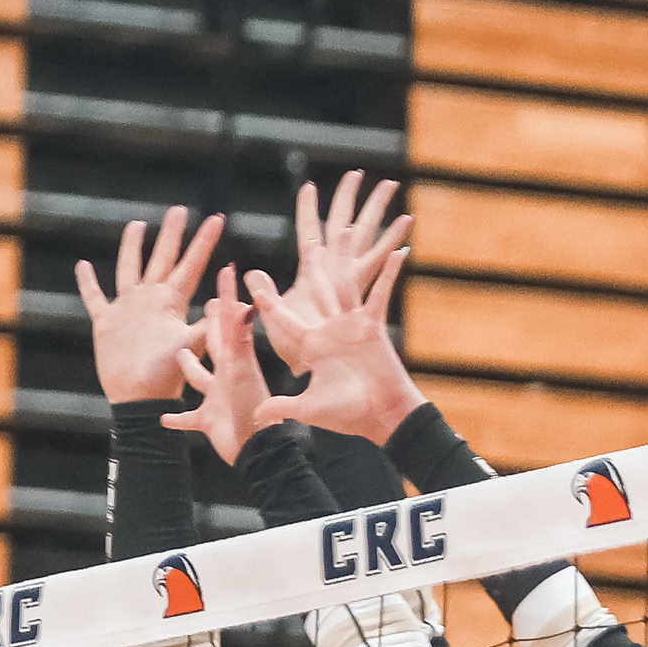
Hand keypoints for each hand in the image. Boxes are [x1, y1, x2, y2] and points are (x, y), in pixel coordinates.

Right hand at [72, 206, 224, 403]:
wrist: (138, 400)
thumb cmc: (167, 377)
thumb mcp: (194, 346)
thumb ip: (215, 324)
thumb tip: (245, 306)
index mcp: (172, 301)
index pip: (191, 264)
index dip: (203, 242)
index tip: (217, 218)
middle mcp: (151, 299)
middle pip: (162, 257)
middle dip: (171, 234)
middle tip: (179, 210)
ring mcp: (128, 309)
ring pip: (130, 269)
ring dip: (133, 248)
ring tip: (137, 225)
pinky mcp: (106, 323)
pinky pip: (95, 298)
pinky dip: (88, 283)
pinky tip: (82, 266)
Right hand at [161, 284, 288, 465]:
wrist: (256, 451)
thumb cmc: (251, 414)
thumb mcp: (242, 374)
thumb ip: (240, 344)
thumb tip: (244, 309)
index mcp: (233, 363)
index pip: (227, 322)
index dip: (227, 297)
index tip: (227, 271)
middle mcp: (225, 376)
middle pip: (215, 345)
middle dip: (209, 326)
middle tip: (208, 304)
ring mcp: (216, 399)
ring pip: (199, 379)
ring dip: (189, 368)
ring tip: (179, 356)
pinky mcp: (207, 421)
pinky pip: (188, 418)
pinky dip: (176, 418)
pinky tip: (163, 418)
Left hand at [243, 172, 419, 441]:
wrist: (380, 417)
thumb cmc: (347, 414)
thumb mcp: (308, 407)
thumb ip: (282, 406)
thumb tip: (256, 416)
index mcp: (311, 344)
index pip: (283, 317)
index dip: (266, 300)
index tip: (248, 278)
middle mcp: (330, 329)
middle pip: (317, 290)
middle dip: (310, 265)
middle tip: (304, 239)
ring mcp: (354, 325)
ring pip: (347, 284)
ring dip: (347, 257)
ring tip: (345, 229)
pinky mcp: (374, 327)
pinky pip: (380, 296)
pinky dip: (390, 275)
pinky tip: (398, 252)